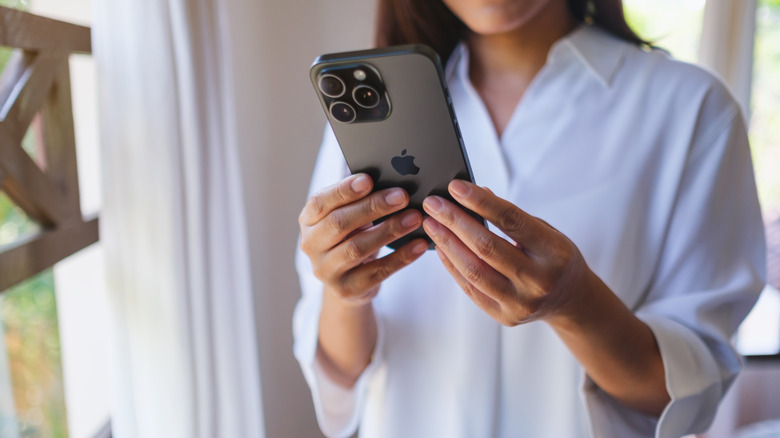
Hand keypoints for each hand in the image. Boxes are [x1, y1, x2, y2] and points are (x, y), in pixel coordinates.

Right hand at [298, 173, 427, 305]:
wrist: (348, 279)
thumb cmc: (352, 236)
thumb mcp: (348, 215)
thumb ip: (358, 197)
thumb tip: (388, 173)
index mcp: (308, 220)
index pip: (320, 203)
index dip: (343, 191)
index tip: (369, 180)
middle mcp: (311, 245)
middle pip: (339, 223)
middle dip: (372, 207)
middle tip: (402, 196)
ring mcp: (326, 271)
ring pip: (357, 248)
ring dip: (389, 231)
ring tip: (414, 217)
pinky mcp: (347, 290)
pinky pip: (377, 272)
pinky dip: (401, 257)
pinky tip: (419, 245)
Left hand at [422, 180, 590, 325]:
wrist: (571, 300)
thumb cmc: (554, 257)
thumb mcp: (545, 230)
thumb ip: (512, 216)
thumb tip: (475, 193)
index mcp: (554, 252)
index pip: (511, 220)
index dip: (480, 202)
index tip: (455, 187)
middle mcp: (539, 280)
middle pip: (487, 247)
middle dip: (454, 221)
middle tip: (433, 204)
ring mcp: (521, 302)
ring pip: (474, 270)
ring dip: (447, 243)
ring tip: (431, 224)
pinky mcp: (505, 316)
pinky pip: (471, 289)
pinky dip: (452, 265)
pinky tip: (440, 247)